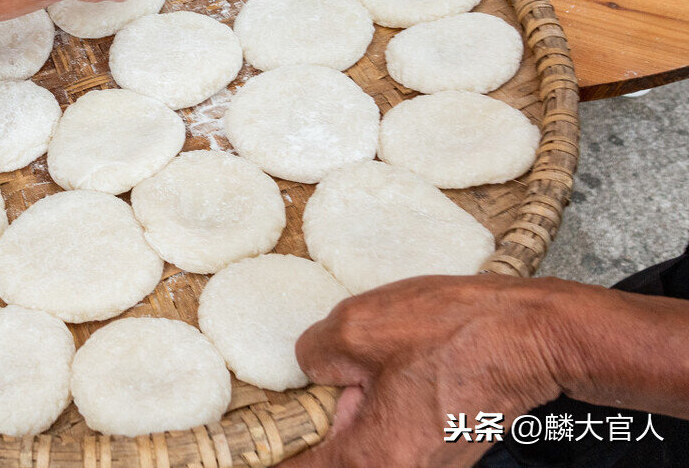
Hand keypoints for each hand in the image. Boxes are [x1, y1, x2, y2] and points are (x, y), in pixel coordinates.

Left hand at [282, 274, 570, 467]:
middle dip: (312, 430)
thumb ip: (314, 354)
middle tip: (315, 386)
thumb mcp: (358, 327)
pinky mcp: (444, 449)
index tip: (247, 448)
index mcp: (372, 461)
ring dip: (347, 418)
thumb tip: (311, 367)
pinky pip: (391, 439)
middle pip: (332, 465)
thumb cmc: (455, 331)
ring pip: (363, 451)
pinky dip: (377, 411)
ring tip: (355, 375)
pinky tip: (387, 373)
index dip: (269, 458)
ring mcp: (428, 466)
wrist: (534, 334)